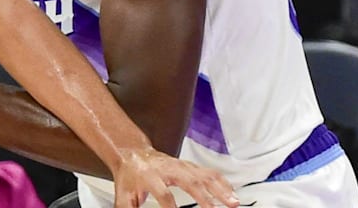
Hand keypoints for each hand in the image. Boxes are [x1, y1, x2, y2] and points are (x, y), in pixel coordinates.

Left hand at [112, 148, 238, 207]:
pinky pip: (210, 172)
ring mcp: (181, 166)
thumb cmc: (130, 175)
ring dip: (220, 188)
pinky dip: (223, 182)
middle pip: (189, 182)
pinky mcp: (189, 166)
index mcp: (150, 176)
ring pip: (204, 174)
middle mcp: (168, 169)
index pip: (163, 194)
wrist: (133, 154)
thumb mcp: (124, 195)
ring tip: (233, 202)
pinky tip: (232, 193)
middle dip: (204, 198)